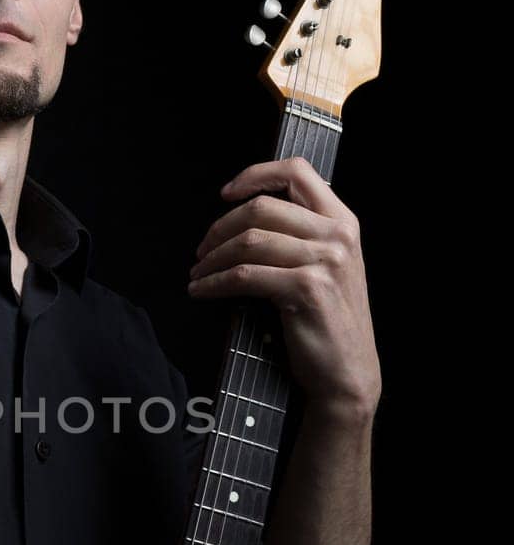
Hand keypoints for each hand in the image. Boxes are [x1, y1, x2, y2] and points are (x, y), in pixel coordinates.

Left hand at [188, 156, 380, 415]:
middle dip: (220, 228)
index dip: (255, 175)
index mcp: (343, 221)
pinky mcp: (306, 288)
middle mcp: (338, 235)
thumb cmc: (327, 321)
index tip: (226, 193)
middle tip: (201, 250)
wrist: (347, 373)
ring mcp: (325, 260)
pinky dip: (214, 283)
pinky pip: (244, 275)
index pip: (297, 171)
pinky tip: (201, 291)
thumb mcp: (327, 265)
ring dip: (212, 259)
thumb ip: (300, 234)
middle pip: (262, 207)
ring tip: (198, 273)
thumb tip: (243, 216)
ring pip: (248, 241)